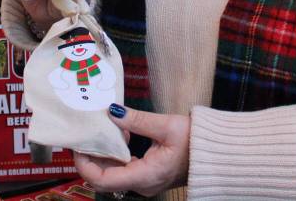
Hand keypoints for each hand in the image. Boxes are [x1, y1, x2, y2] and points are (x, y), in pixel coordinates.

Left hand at [73, 105, 190, 197]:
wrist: (217, 154)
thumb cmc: (196, 141)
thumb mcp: (167, 126)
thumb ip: (136, 120)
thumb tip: (111, 111)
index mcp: (145, 176)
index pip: (101, 180)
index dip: (84, 163)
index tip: (77, 143)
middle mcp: (142, 185)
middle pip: (102, 178)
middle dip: (89, 157)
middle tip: (83, 133)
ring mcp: (144, 182)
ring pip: (111, 174)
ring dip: (101, 154)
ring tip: (98, 130)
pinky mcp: (147, 176)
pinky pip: (122, 169)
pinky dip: (114, 154)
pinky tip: (118, 135)